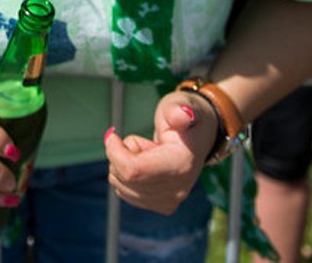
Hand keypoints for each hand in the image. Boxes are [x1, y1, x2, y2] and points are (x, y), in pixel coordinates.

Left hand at [103, 92, 210, 214]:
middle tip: (141, 142)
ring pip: (121, 187)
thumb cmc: (185, 116)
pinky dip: (126, 178)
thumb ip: (177, 109)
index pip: (133, 170)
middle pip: (125, 180)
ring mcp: (171, 201)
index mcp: (182, 164)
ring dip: (124, 166)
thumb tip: (181, 116)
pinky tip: (146, 165)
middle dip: (120, 157)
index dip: (115, 152)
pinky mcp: (163, 206)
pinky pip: (125, 194)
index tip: (113, 135)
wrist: (198, 135)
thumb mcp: (179, 104)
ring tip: (148, 152)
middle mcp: (178, 190)